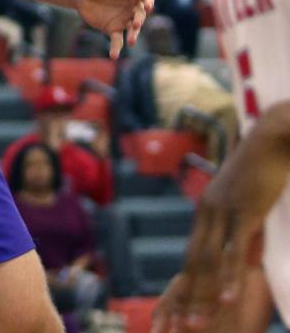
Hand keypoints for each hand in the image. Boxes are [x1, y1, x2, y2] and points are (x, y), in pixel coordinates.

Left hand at [75, 0, 153, 58]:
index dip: (148, 2)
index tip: (148, 6)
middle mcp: (132, 7)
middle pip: (140, 15)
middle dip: (139, 20)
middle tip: (135, 24)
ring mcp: (124, 19)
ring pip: (132, 30)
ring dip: (133, 36)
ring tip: (130, 41)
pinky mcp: (112, 29)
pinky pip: (117, 40)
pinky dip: (116, 48)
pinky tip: (114, 56)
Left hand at [153, 117, 289, 332]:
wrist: (273, 138)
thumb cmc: (263, 168)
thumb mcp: (245, 200)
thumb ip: (238, 222)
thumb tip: (241, 244)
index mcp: (207, 210)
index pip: (192, 253)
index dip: (185, 284)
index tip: (177, 311)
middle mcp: (208, 210)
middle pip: (194, 261)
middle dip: (186, 296)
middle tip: (180, 328)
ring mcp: (224, 210)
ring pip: (210, 261)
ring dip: (203, 295)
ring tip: (197, 325)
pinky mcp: (244, 211)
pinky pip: (234, 250)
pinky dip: (229, 277)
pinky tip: (228, 300)